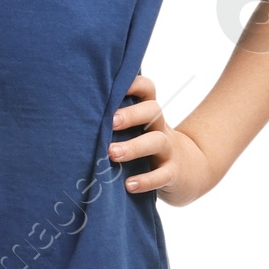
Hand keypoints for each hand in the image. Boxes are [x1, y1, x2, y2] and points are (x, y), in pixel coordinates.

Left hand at [107, 75, 217, 207]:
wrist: (191, 172)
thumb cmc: (150, 149)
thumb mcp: (140, 130)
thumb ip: (117, 121)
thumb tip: (77, 116)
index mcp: (149, 115)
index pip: (147, 89)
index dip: (134, 83)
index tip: (112, 85)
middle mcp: (159, 128)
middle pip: (153, 111)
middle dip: (131, 114)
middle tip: (110, 122)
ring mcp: (169, 151)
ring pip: (156, 141)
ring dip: (134, 147)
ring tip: (112, 153)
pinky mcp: (173, 173)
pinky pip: (162, 175)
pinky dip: (146, 180)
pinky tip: (129, 185)